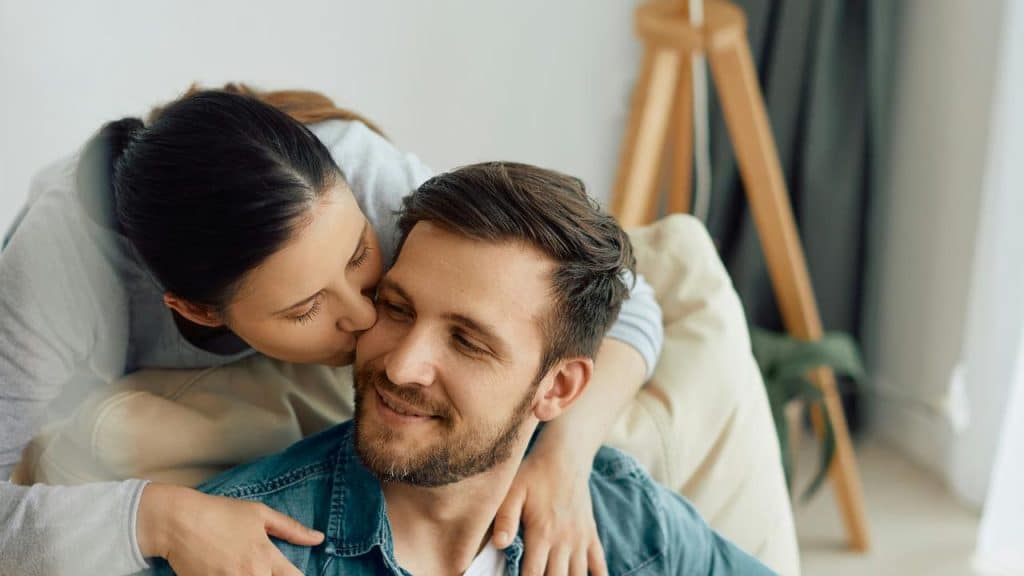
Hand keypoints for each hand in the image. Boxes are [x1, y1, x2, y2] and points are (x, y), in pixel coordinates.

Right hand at [137, 483, 324, 575]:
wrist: (179, 522)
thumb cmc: (220, 514)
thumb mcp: (259, 514)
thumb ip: (291, 529)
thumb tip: (319, 539)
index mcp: (266, 557)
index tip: (293, 575)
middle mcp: (251, 574)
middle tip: (259, 568)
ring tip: (241, 567)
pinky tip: (228, 571)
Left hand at [492, 447, 606, 575]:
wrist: (566, 457)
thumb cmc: (534, 474)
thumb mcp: (513, 491)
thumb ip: (506, 518)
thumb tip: (498, 544)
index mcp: (542, 533)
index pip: (533, 574)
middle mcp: (563, 541)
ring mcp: (580, 539)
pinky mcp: (590, 535)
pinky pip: (599, 563)